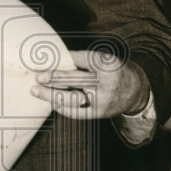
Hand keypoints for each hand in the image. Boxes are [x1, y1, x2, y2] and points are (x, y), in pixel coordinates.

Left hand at [31, 50, 149, 119]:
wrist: (135, 92)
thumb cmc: (113, 72)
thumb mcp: (105, 60)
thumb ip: (84, 60)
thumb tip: (55, 59)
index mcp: (108, 65)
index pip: (83, 60)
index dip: (66, 58)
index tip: (49, 57)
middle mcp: (106, 83)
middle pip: (76, 79)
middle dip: (55, 78)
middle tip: (39, 76)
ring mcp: (102, 100)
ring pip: (72, 97)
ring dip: (51, 95)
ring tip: (36, 90)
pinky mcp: (99, 113)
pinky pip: (77, 113)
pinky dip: (63, 108)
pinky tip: (52, 103)